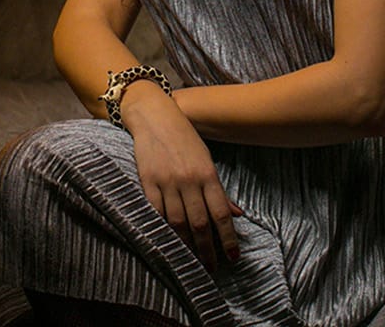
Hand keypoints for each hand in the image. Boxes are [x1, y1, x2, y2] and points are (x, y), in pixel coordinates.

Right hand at [119, 83, 242, 268]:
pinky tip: (168, 242)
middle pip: (199, 223)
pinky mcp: (148, 182)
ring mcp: (167, 182)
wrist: (155, 116)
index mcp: (207, 174)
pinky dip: (162, 229)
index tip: (232, 256)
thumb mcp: (207, 160)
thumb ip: (219, 190)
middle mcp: (189, 180)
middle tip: (211, 268)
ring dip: (185, 245)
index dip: (228, 237)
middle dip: (207, 249)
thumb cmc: (185, 138)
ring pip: (177, 222)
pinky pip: (155, 212)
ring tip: (191, 260)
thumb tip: (237, 214)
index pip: (221, 213)